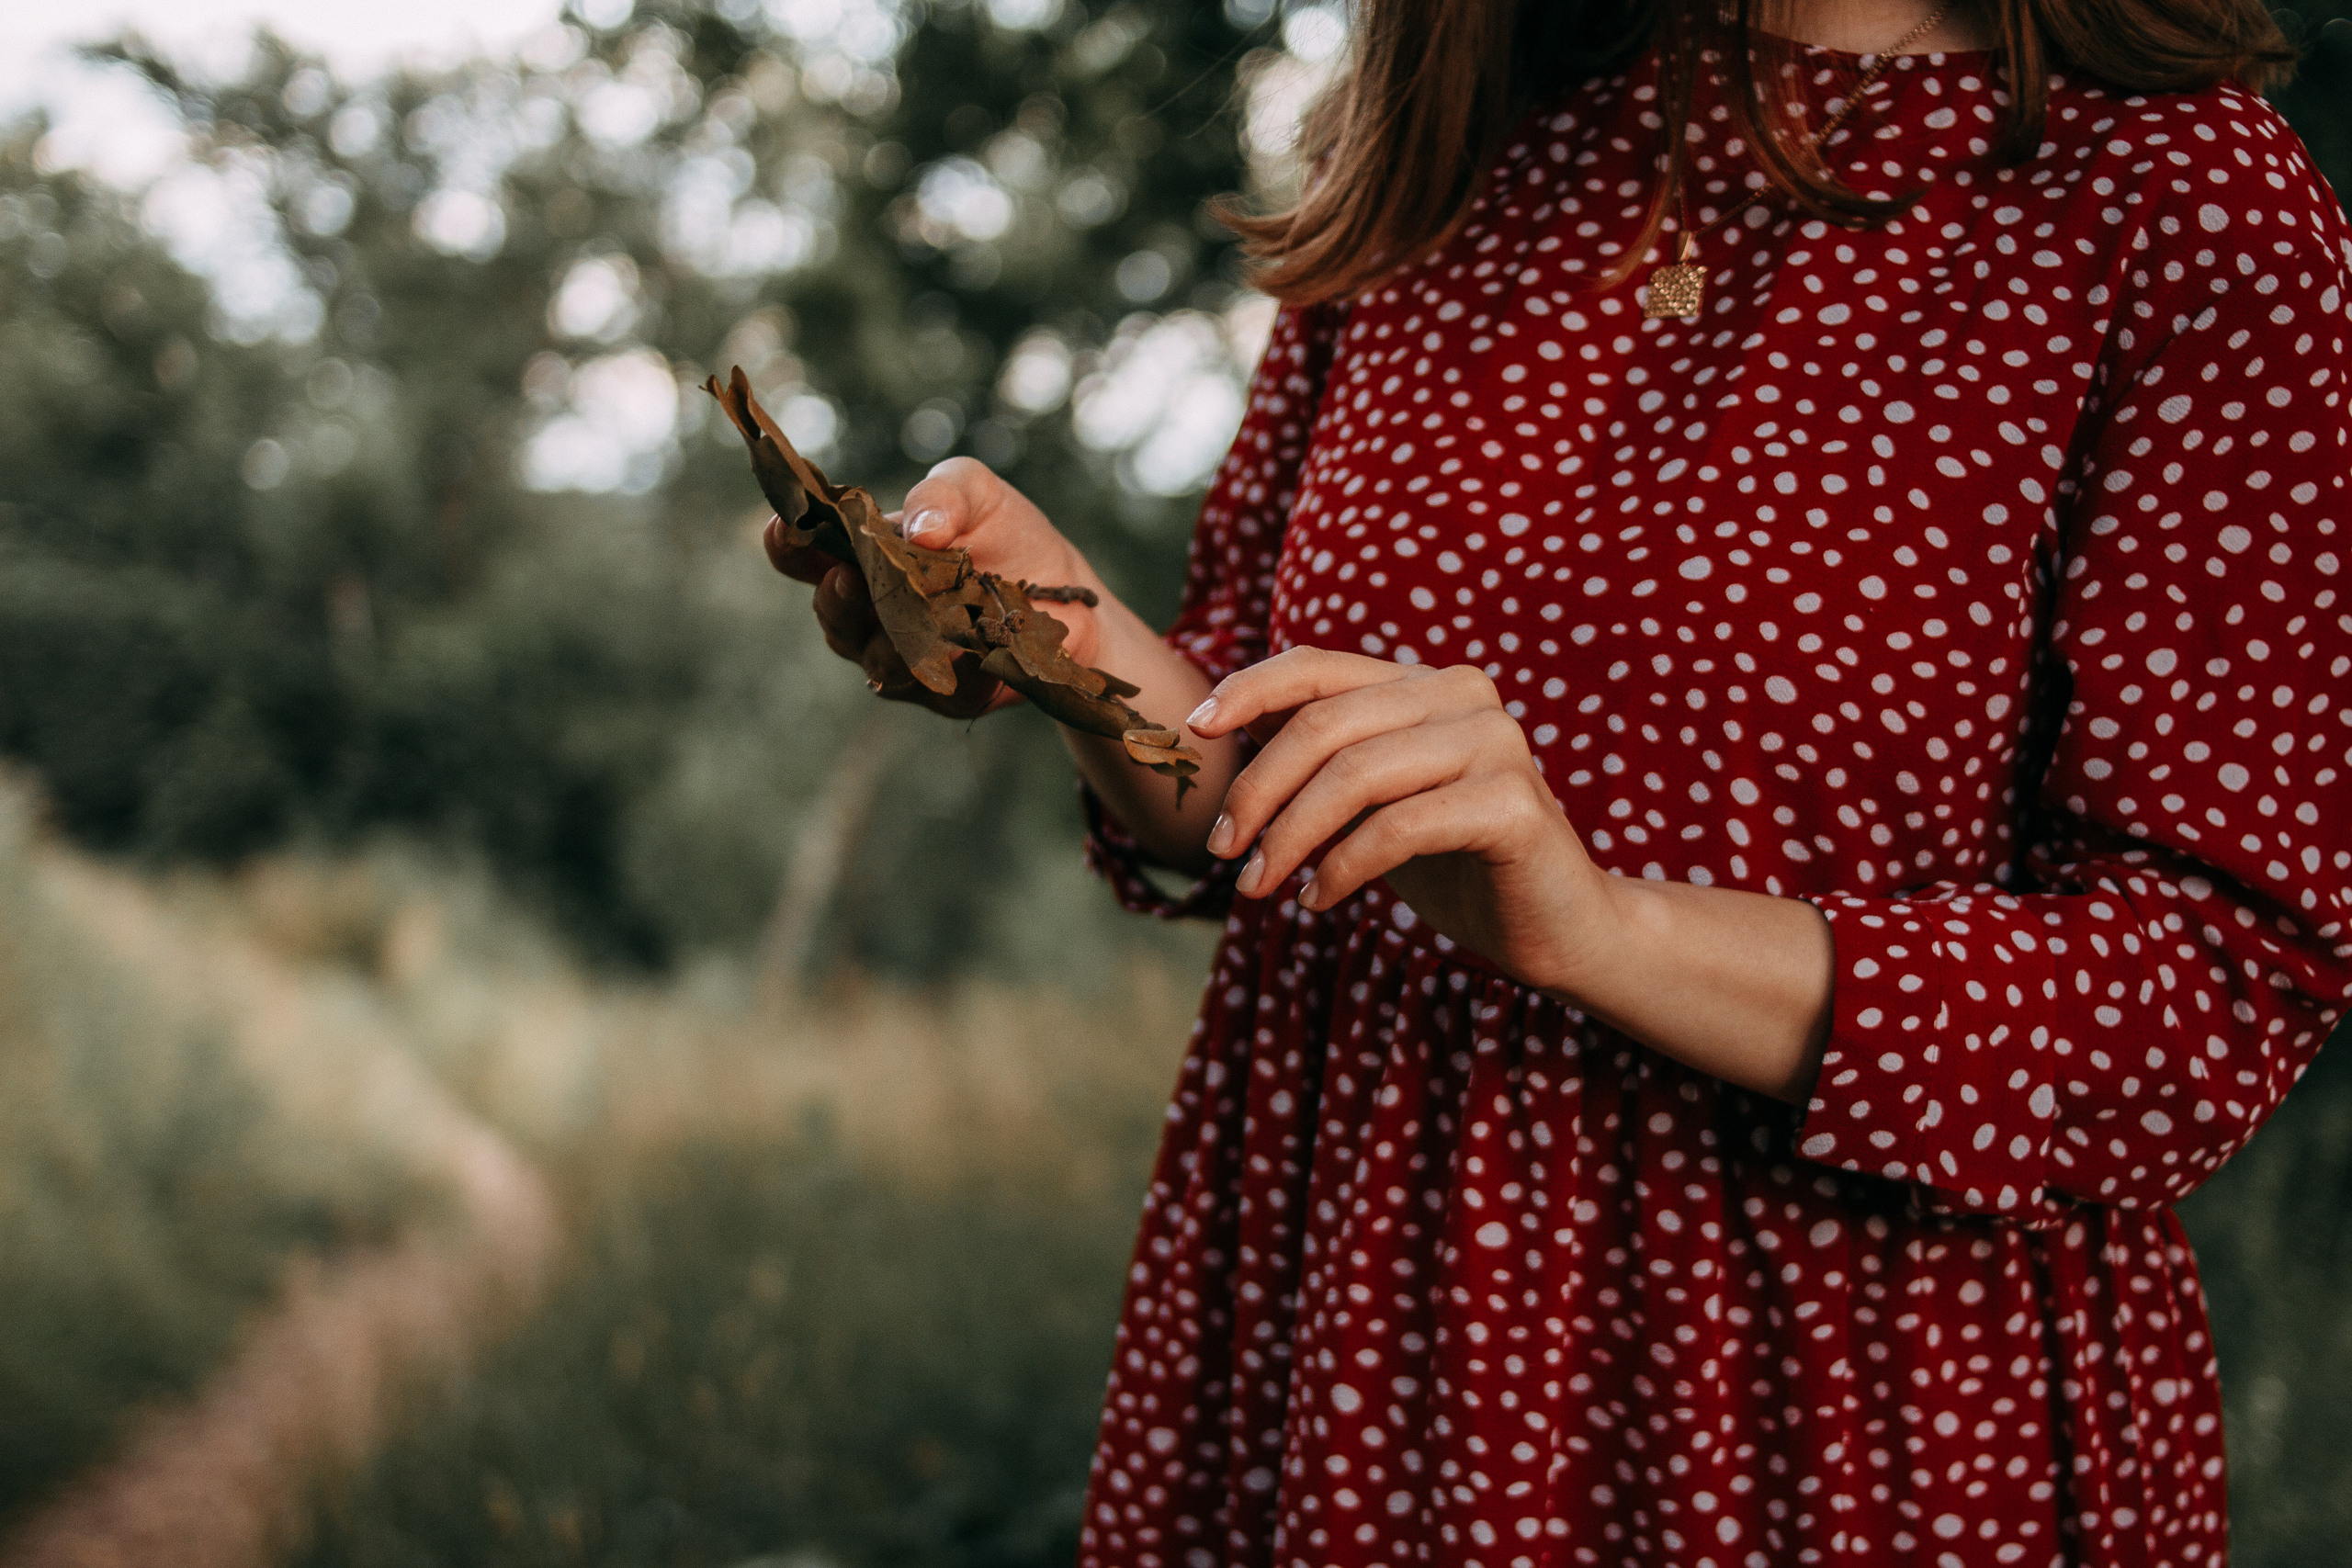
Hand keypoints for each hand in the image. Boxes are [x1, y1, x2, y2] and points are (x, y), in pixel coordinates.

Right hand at [763, 457, 1106, 716]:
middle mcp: (873, 613)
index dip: (788, 544)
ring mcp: (907, 658)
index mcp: (865, 558)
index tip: (785, 528)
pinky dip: (963, 677)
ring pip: (876, 662)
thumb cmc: (1004, 533)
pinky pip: (946, 692)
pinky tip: (980, 660)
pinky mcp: (952, 695)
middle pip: (833, 617)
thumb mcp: (976, 492)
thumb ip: (944, 492)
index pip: (806, 555)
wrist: (1066, 591)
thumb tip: (921, 529)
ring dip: (890, 643)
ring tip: (912, 623)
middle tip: (848, 579)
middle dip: (836, 599)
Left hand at [1184, 647, 1623, 999]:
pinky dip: (1341, 866)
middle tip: (1223, 850)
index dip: (1248, 688)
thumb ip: (1322, 760)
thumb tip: (1225, 721)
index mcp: (1426, 683)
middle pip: (1324, 726)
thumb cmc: (1456, 865)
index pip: (1317, 666)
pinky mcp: (1512, 803)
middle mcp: (1463, 694)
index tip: (1196, 729)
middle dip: (1258, 790)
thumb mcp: (1375, 804)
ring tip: (1257, 888)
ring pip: (1355, 776)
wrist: (1559, 928)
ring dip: (1289, 838)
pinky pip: (1397, 827)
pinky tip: (1317, 900)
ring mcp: (1494, 742)